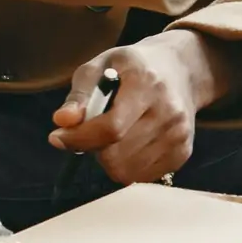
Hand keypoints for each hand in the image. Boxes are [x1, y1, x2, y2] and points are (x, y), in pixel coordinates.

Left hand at [48, 30, 228, 185]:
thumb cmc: (134, 67)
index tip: (57, 137)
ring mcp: (179, 135)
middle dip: (94, 147)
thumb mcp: (101, 65)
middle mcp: (169, 112)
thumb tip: (62, 121)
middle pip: (116, 155)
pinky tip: (131, 144)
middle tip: (94, 130)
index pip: (110, 128)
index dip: (79, 138)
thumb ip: (80, 94)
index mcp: (146, 84)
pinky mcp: (183, 152)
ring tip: (116, 135)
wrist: (182, 70)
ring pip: (126, 171)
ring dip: (110, 159)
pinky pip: (141, 177)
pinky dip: (127, 165)